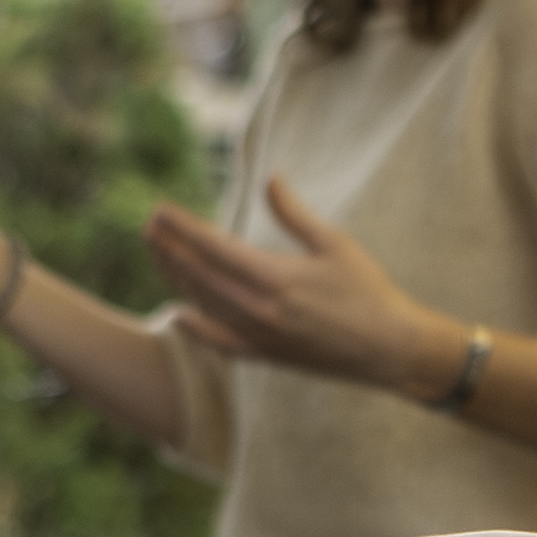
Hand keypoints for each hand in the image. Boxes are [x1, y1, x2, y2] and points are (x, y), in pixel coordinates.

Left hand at [148, 180, 463, 394]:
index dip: (183, 228)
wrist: (389, 350)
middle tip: (148, 226)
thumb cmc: (368, 291)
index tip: (160, 210)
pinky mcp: (265, 356)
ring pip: (203, 304)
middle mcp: (259, 310)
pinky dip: (194, 327)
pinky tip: (175, 313)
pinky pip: (218, 342)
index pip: (214, 248)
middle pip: (199, 275)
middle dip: (170, 249)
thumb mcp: (335, 244)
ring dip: (176, 277)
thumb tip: (270, 179)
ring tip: (157, 254)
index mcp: (276, 278)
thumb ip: (294, 213)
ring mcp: (259, 337)